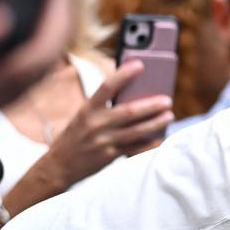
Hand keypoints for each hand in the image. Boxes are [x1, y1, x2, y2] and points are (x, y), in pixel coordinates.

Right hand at [42, 59, 173, 189]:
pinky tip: (161, 138)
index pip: (107, 87)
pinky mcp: (109, 156)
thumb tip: (134, 96)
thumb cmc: (76, 135)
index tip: (140, 65)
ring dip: (156, 123)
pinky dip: (149, 143)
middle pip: (129, 111)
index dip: (124, 75)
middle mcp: (95, 124)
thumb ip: (103, 107)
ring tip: (169, 116)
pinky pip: (135, 149)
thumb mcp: (83, 116)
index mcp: (88, 109)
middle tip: (167, 100)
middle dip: (151, 105)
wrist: (59, 164)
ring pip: (136, 131)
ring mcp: (103, 141)